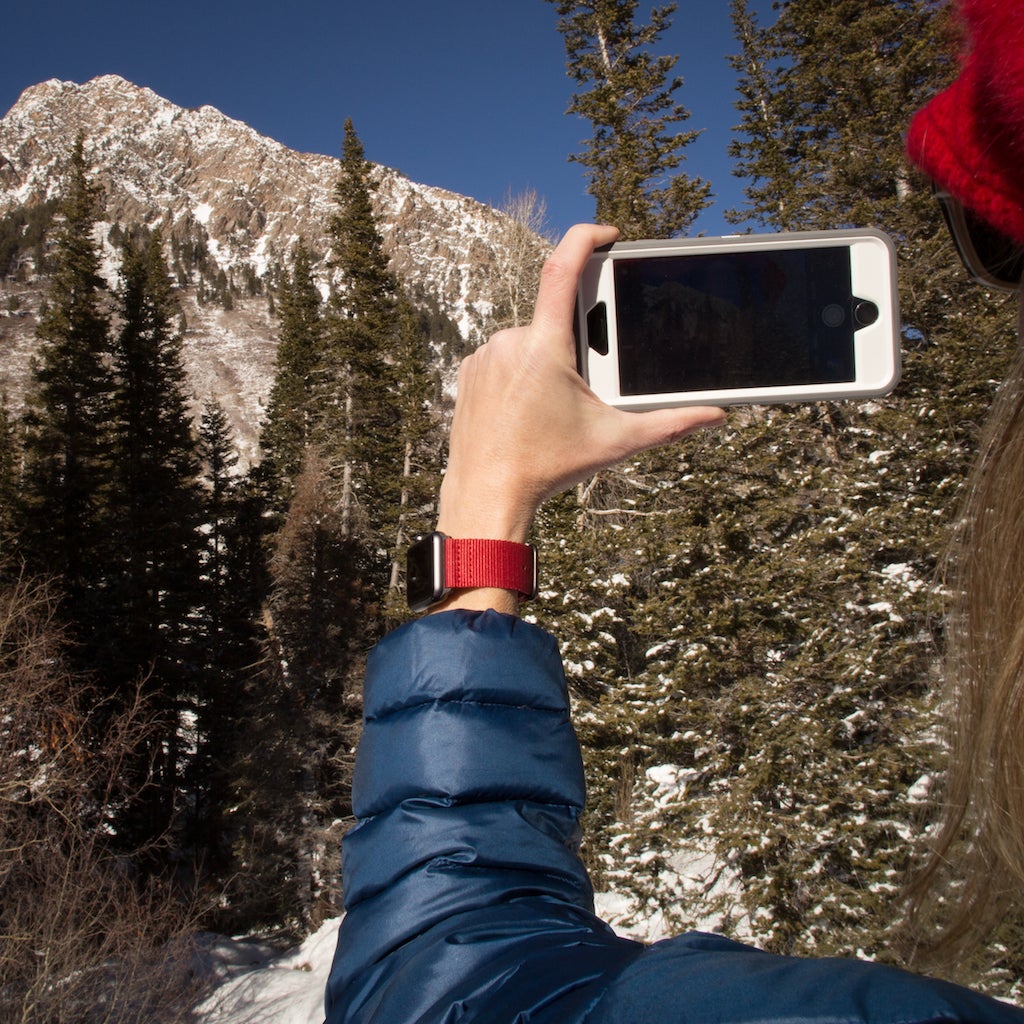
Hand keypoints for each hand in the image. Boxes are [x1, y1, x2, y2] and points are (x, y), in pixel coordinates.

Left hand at [437, 224, 725, 545]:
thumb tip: (714, 415)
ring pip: (529, 342)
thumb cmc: (549, 467)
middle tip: (582, 388)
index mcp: (545, 347)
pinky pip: (503, 358)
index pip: (562, 268)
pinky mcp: (469, 373)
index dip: (586, 238)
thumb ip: (669, 423)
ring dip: (548, 361)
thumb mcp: (615, 441)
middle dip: (578, 345)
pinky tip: (526, 409)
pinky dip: (521, 373)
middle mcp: (509, 341)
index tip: (607, 235)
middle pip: (557, 322)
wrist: (487, 494)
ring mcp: (485, 356)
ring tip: (552, 408)